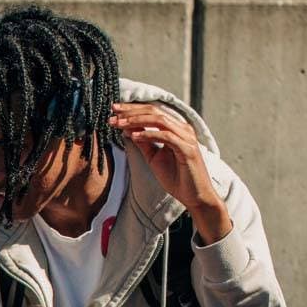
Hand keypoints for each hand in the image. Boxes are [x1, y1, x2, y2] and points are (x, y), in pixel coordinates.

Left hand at [108, 102, 232, 244]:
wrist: (194, 197)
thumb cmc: (176, 178)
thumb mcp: (154, 158)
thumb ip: (144, 143)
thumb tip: (127, 129)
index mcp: (176, 128)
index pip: (152, 112)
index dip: (132, 109)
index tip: (114, 110)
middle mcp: (182, 128)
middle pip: (154, 111)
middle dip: (131, 111)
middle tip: (113, 113)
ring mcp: (186, 137)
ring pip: (159, 120)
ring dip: (137, 121)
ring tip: (119, 124)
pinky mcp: (187, 149)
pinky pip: (166, 137)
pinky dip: (149, 135)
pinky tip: (134, 137)